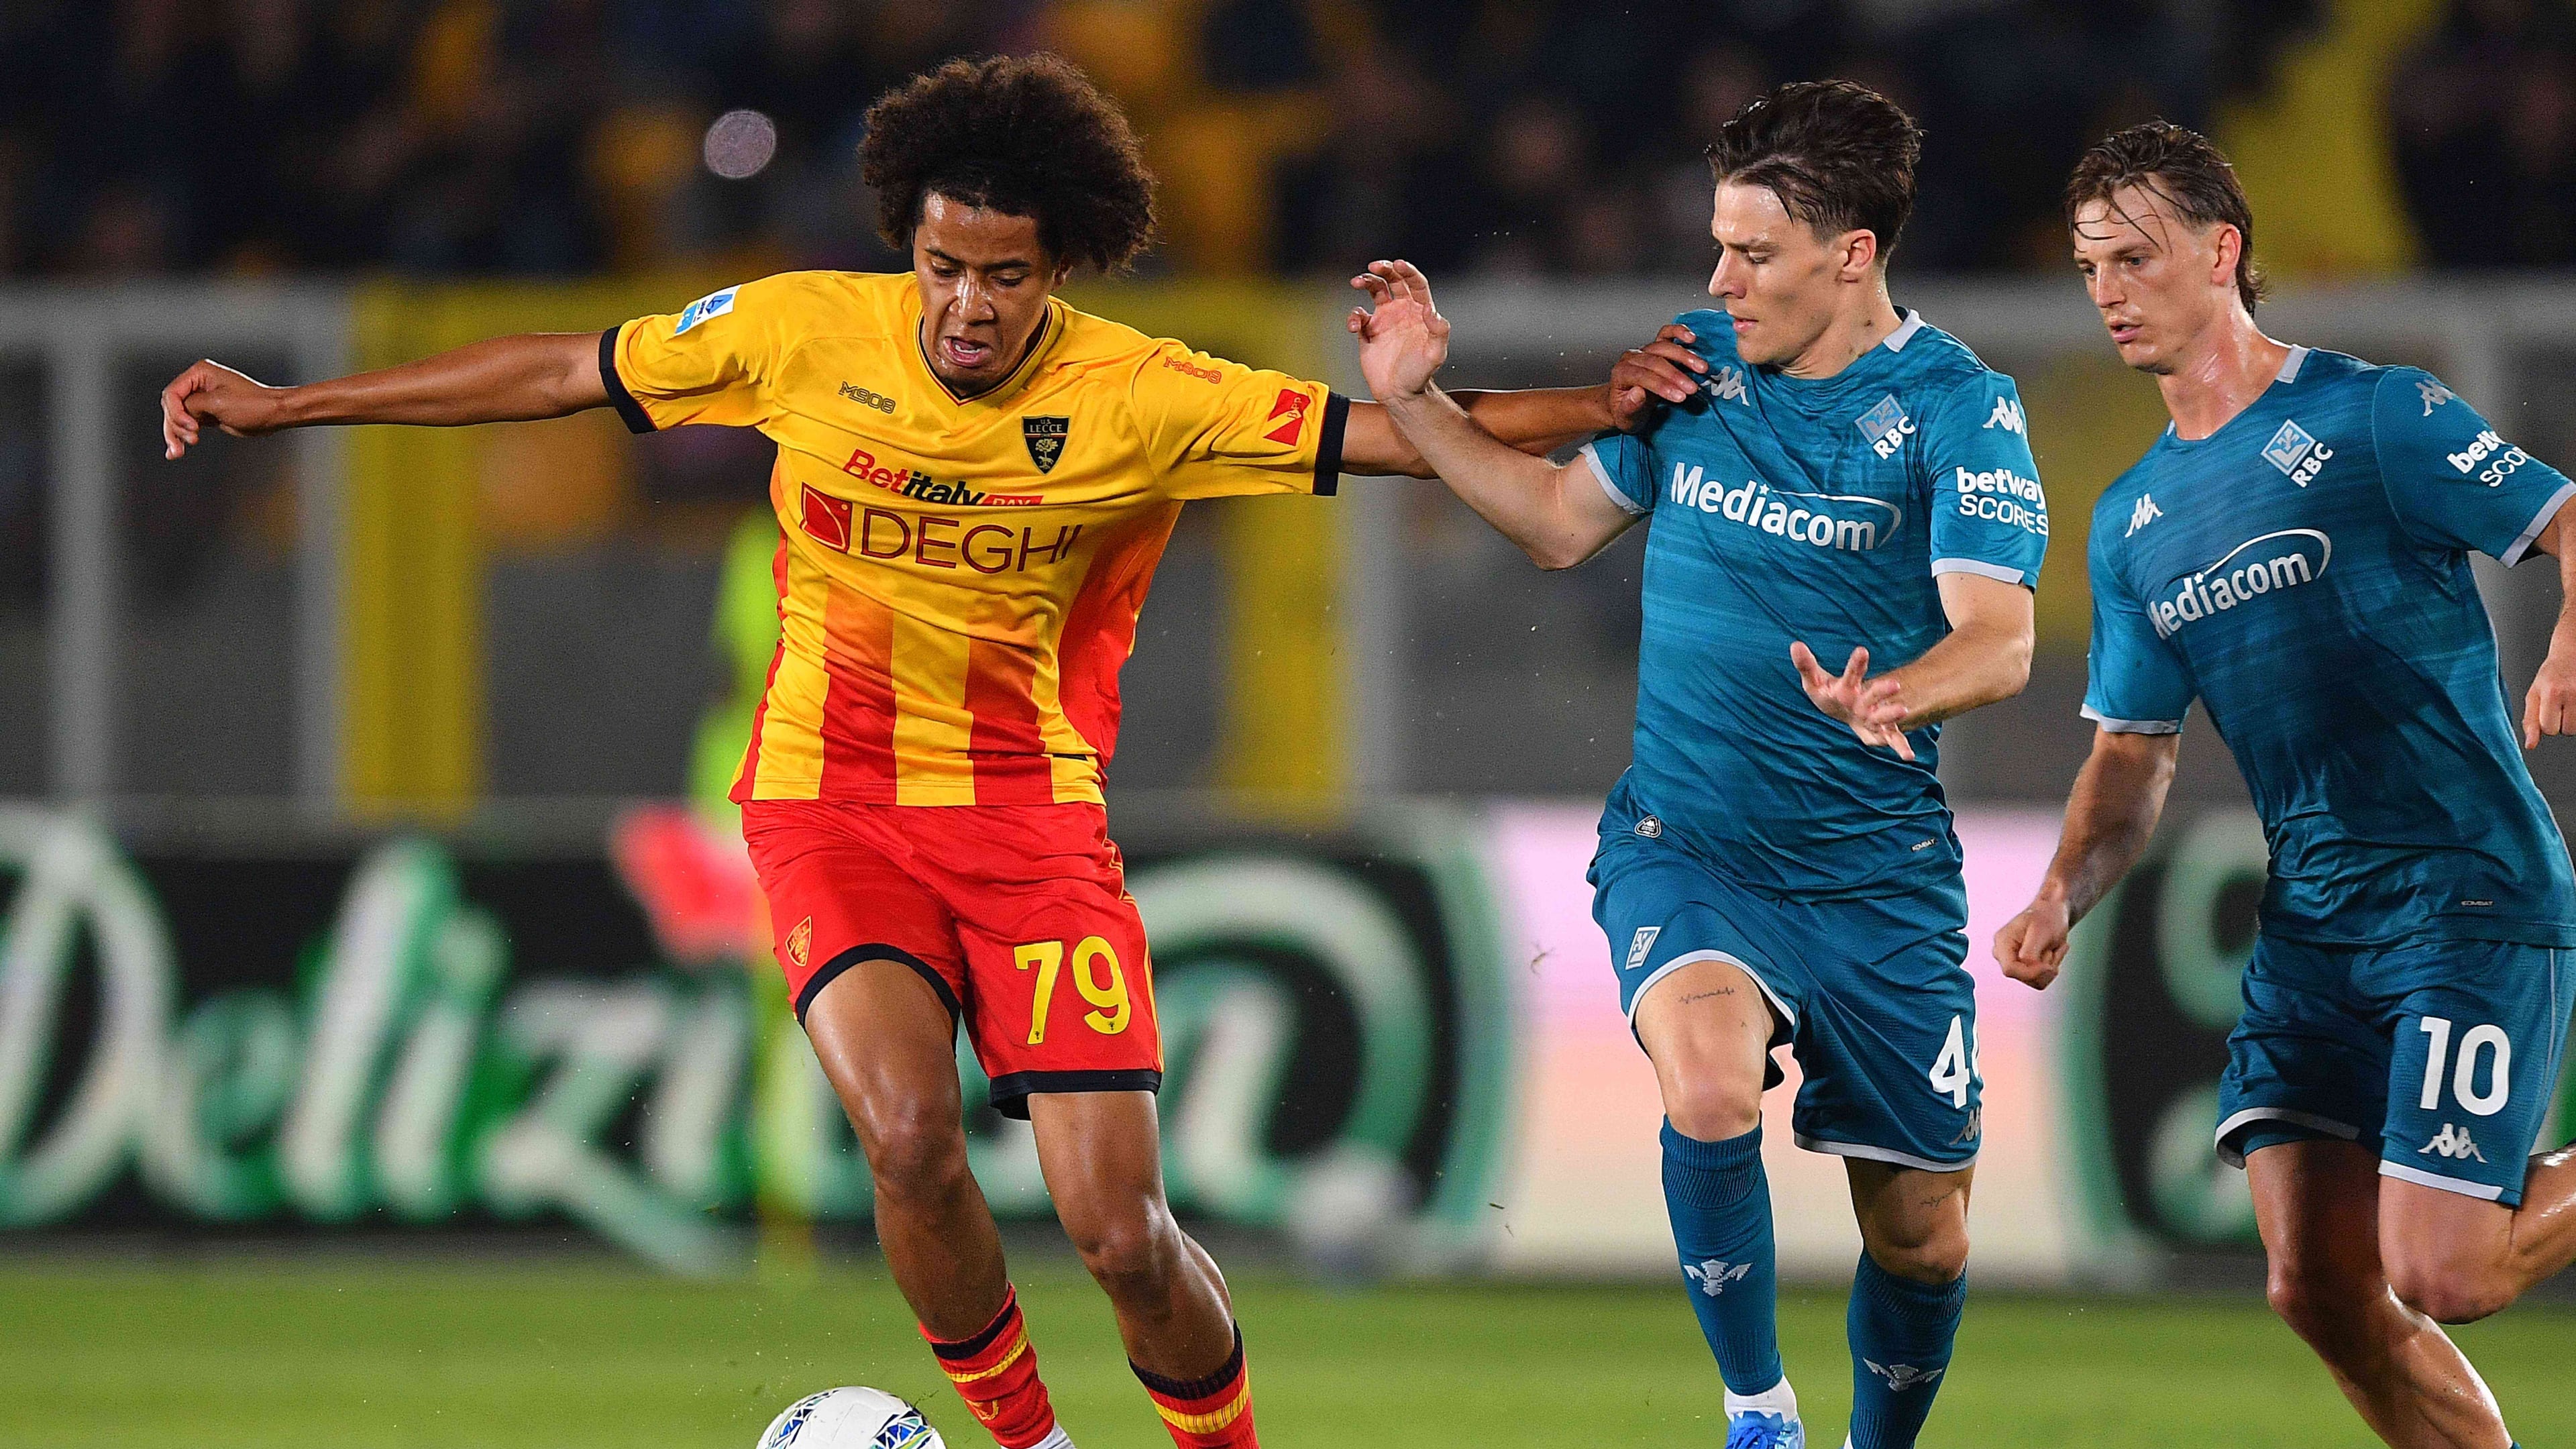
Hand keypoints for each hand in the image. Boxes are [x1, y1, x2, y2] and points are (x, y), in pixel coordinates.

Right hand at [161, 360, 289, 458]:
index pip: (172, 393)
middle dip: (174, 427)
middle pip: (172, 407)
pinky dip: (181, 437)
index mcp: (200, 373)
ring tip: (178, 452)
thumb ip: (193, 405)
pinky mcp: (206, 414)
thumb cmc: (253, 404)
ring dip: (175, 435)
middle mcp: (198, 384)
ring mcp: (201, 400)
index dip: (176, 413)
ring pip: (177, 418)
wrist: (273, 414)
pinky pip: (187, 425)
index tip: (192, 427)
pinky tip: (176, 451)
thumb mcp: (219, 403)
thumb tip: (180, 413)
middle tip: (183, 444)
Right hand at [1347, 259, 1448, 401]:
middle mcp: (1402, 311)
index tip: (1398, 264)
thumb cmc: (1421, 374)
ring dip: (1365, 282)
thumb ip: (1438, 331)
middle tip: (1374, 266)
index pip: (1415, 284)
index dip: (1407, 271)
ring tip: (1356, 282)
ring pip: (1373, 291)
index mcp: (1419, 311)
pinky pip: (1358, 316)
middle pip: (1393, 280)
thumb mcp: (1435, 354)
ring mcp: (1384, 319)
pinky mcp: (1368, 331)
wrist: (1400, 394)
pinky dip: (1353, 316)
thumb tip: (1432, 310)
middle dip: (1384, 269)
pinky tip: (1355, 326)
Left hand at [1608, 323, 1704, 431]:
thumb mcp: (1625, 417)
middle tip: (1692, 389)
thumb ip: (1630, 407)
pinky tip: (1692, 338)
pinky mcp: (1655, 346)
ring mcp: (1644, 350)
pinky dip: (1679, 332)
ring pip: (1664, 347)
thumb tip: (1638, 393)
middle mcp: (1631, 358)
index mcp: (1621, 374)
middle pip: (1655, 361)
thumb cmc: (1627, 411)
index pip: (1641, 376)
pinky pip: (1666, 334)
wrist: (1626, 403)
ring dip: (1685, 357)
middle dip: (1676, 375)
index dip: (1662, 386)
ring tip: (1702, 368)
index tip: (1680, 397)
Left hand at [1790, 641, 1913, 759]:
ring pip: (1885, 715)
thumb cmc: (1831, 694)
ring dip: (1892, 713)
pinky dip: (1901, 746)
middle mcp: (1865, 700)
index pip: (1853, 673)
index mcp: (1849, 686)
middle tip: (1894, 685)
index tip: (1862, 651)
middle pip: (1874, 694)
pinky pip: (1893, 739)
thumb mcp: (1815, 683)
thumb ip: (1806, 666)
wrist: (1845, 712)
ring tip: (1902, 710)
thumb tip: (1795, 645)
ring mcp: (1875, 716)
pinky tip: (1909, 756)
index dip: (1856, 663)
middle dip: (1882, 690)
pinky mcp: (1881, 732)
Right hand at [1994, 895, 2071, 989]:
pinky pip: (2040, 980)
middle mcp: (2004, 954)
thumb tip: (2027, 969)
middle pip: (2024, 977)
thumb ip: (2030, 954)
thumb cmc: (2047, 917)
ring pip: (2035, 981)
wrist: (2053, 912)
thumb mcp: (2040, 932)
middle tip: (2051, 948)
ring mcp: (2013, 962)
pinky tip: (2053, 952)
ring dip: (2051, 966)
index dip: (2031, 972)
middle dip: (2044, 966)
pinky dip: (2052, 968)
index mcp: (2003, 942)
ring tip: (2053, 948)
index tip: (2048, 966)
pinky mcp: (2024, 968)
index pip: (2010, 969)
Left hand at [2523, 636, 2575, 747]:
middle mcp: (2572, 693)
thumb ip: (2530, 721)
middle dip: (2562, 723)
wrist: (2572, 654)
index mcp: (2552, 692)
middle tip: (2561, 705)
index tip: (2548, 711)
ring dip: (2574, 721)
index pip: (2549, 728)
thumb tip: (2530, 745)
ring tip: (2571, 704)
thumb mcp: (2534, 694)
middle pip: (2567, 731)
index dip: (2547, 724)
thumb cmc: (2551, 675)